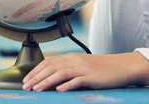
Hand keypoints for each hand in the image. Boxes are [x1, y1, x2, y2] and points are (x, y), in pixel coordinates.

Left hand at [21, 52, 148, 91]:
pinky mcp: (92, 77)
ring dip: (46, 82)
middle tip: (25, 87)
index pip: (48, 62)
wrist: (123, 67)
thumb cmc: (103, 69)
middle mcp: (75, 60)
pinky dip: (66, 85)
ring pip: (60, 73)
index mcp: (72, 57)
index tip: (26, 80)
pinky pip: (77, 80)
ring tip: (37, 89)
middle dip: (36, 77)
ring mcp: (83, 68)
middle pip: (51, 67)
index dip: (35, 70)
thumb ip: (69, 69)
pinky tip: (58, 91)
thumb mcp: (83, 66)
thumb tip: (53, 79)